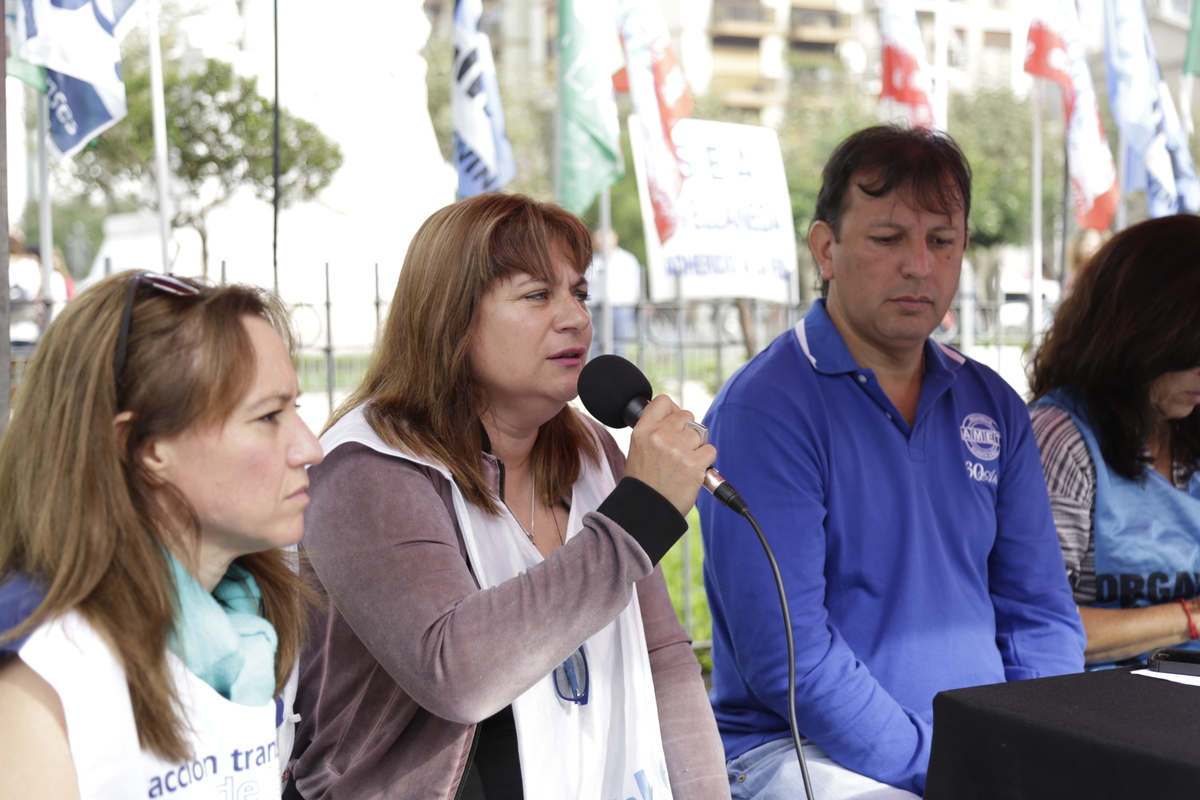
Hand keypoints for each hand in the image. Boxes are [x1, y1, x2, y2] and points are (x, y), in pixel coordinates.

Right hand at [622, 395, 716, 516]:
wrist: (647, 509)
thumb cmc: (644, 482)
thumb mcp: (638, 450)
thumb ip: (654, 431)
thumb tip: (676, 417)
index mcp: (643, 430)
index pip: (664, 402)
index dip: (673, 410)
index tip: (675, 421)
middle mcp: (660, 435)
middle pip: (687, 416)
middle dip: (688, 431)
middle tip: (681, 450)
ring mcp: (678, 448)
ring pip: (700, 433)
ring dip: (698, 447)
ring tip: (686, 463)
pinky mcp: (694, 463)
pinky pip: (710, 450)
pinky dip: (707, 461)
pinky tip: (695, 471)